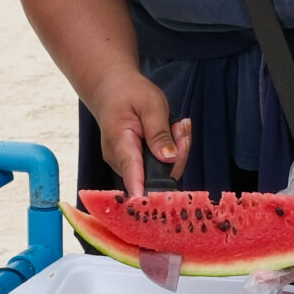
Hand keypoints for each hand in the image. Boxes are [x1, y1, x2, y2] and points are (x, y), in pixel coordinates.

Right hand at [88, 66, 188, 194]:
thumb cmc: (129, 94)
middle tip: (182, 128)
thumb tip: (168, 159)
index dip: (143, 190)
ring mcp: (125, 165)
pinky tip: (173, 133)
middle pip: (154, 175)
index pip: (132, 171)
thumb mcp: (150, 105)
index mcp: (119, 142)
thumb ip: (159, 133)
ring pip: (159, 172)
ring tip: (176, 125)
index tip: (154, 203)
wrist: (111, 90)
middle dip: (176, 157)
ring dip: (176, 153)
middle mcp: (119, 160)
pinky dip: (170, 153)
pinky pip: (157, 167)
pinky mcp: (133, 165)